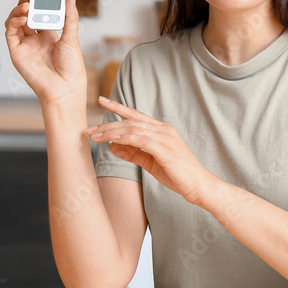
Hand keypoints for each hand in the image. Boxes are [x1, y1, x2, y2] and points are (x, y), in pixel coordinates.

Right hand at [4, 0, 85, 105]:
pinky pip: (10, 33)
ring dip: (19, 9)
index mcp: (49, 34)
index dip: (38, 0)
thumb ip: (69, 15)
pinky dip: (13, 21)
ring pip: (15, 21)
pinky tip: (23, 16)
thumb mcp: (71, 37)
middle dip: (27, 1)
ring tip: (27, 3)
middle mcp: (35, 39)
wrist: (65, 88)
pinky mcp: (16, 52)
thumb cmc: (71, 67)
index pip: (40, 12)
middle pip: (26, 14)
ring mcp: (25, 45)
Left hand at [87, 97, 215, 206]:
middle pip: (130, 121)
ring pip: (133, 128)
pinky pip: (141, 139)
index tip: (101, 101)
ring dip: (111, 131)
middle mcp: (163, 129)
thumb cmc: (177, 174)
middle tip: (89, 129)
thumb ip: (133, 152)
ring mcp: (165, 137)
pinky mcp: (165, 148)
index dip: (118, 107)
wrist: (198, 186)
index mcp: (161, 130)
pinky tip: (112, 140)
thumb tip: (112, 145)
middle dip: (108, 124)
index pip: (136, 115)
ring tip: (95, 136)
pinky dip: (125, 138)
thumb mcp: (150, 162)